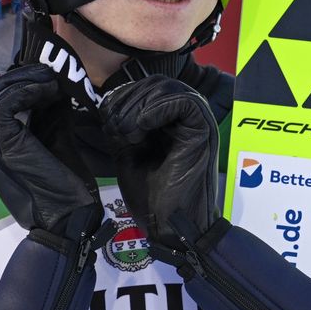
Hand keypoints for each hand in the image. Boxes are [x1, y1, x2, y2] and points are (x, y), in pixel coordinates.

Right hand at [0, 63, 100, 235]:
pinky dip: (26, 90)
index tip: (44, 76)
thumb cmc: (64, 188)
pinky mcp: (2, 145)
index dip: (16, 83)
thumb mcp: (55, 141)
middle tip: (46, 72)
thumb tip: (56, 86)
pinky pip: (3, 103)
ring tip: (49, 79)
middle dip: (18, 76)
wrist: (68, 221)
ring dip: (23, 80)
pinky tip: (48, 90)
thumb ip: (50, 115)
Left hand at [99, 75, 219, 251]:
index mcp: (169, 119)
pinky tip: (143, 127)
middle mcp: (186, 115)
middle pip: (154, 83)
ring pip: (166, 87)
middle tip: (116, 129)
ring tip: (129, 133)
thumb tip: (107, 103)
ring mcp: (197, 121)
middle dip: (127, 101)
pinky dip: (158, 108)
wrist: (170, 226)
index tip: (108, 124)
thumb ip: (121, 126)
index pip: (145, 87)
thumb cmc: (151, 195)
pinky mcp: (203, 129)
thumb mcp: (127, 153)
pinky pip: (184, 100)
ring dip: (139, 106)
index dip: (121, 97)